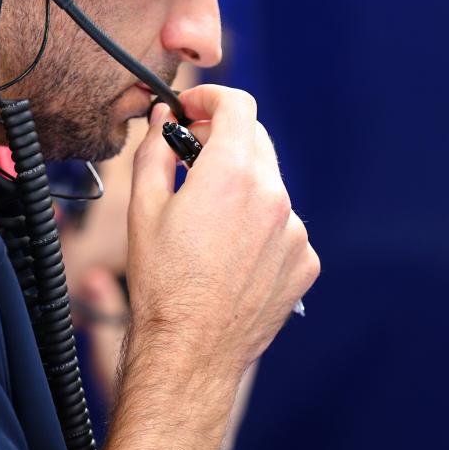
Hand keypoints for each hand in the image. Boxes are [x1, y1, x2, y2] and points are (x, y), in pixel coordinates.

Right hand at [127, 88, 318, 382]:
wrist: (191, 351)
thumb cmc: (162, 284)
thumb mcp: (143, 209)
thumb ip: (154, 151)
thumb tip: (163, 120)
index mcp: (232, 174)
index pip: (237, 105)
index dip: (210, 98)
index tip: (192, 111)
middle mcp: (274, 196)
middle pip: (256, 141)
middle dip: (223, 143)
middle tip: (192, 165)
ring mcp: (295, 232)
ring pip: (271, 187)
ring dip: (244, 190)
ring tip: (210, 227)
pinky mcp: (305, 262)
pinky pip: (285, 228)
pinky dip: (262, 230)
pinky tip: (233, 258)